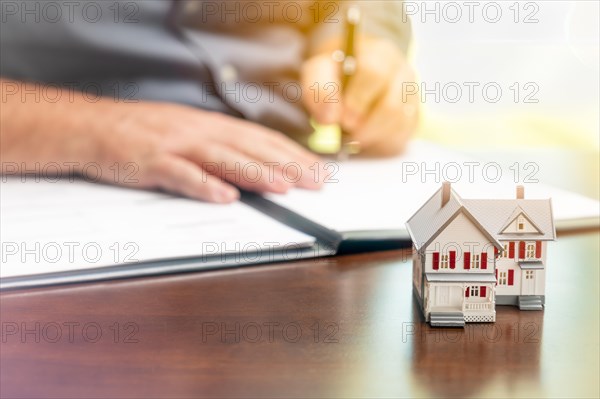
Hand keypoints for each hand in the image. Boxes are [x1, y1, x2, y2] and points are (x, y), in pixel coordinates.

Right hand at [92, 102, 325, 202]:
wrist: (94, 127)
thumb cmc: (143, 133)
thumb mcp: (187, 131)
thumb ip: (219, 146)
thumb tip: (254, 163)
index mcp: (211, 126)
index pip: (261, 139)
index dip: (291, 154)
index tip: (316, 169)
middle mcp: (200, 132)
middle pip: (251, 148)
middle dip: (287, 165)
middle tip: (316, 181)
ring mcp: (177, 146)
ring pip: (224, 159)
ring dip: (256, 173)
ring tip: (284, 186)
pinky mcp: (153, 162)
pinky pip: (182, 175)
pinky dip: (204, 186)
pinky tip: (226, 196)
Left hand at [301, 36, 418, 155]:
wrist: (352, 74)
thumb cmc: (335, 73)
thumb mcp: (319, 73)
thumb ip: (320, 91)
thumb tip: (330, 118)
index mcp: (378, 54)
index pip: (373, 74)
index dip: (357, 100)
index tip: (343, 119)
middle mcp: (401, 72)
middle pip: (391, 106)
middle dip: (366, 126)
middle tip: (348, 133)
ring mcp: (411, 95)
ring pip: (398, 124)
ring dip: (372, 136)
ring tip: (353, 135)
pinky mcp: (413, 116)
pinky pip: (402, 136)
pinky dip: (380, 142)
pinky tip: (366, 136)